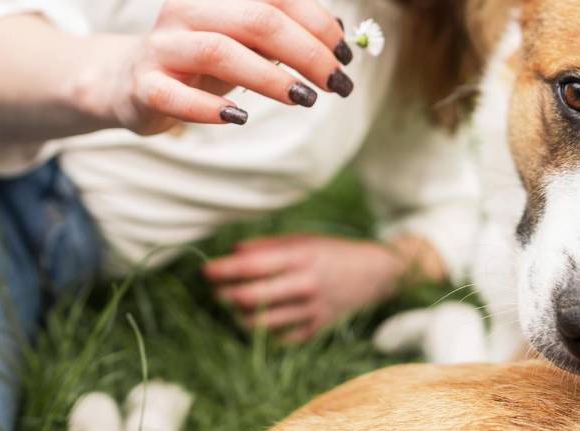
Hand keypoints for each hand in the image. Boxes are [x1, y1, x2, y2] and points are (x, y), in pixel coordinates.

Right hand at [101, 0, 353, 134]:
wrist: (129, 79)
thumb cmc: (202, 57)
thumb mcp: (245, 38)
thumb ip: (287, 32)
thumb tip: (344, 33)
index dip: (319, 24)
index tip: (346, 56)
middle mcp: (187, 6)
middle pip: (256, 20)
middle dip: (306, 52)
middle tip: (337, 83)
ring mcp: (162, 44)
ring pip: (220, 51)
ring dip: (269, 78)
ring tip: (303, 99)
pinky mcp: (143, 84)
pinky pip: (176, 95)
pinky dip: (210, 108)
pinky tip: (239, 118)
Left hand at [202, 233, 405, 341]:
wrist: (374, 273)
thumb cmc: (332, 252)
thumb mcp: (303, 239)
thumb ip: (268, 245)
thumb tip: (233, 252)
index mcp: (300, 257)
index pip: (251, 266)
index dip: (223, 269)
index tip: (205, 269)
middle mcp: (304, 284)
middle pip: (251, 297)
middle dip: (224, 296)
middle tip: (214, 291)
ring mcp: (310, 310)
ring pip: (261, 323)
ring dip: (238, 317)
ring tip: (232, 308)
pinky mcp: (315, 330)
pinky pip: (279, 338)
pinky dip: (263, 332)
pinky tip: (256, 322)